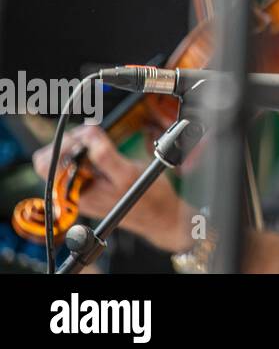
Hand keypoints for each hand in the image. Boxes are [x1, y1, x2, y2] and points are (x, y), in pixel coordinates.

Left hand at [31, 125, 192, 251]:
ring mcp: (80, 188)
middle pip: (49, 159)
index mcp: (75, 194)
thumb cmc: (148, 198)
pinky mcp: (89, 183)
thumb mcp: (128, 174)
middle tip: (92, 135)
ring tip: (97, 139)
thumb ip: (104, 156)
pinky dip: (86, 149)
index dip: (67, 142)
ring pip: (62, 158)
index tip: (89, 134)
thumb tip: (87, 135)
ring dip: (78, 143)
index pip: (49, 162)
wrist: (160, 214)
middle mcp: (73, 192)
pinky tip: (101, 147)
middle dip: (70, 141)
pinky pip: (76, 162)